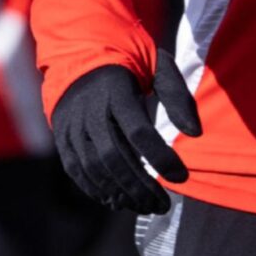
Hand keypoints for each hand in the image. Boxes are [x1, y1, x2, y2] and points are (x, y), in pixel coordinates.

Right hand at [50, 52, 202, 214]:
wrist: (78, 49)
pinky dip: (97, 189)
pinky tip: (118, 201)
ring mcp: (71, 124)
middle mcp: (90, 109)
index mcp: (116, 89)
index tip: (181, 177)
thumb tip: (195, 133)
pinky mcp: (61, 136)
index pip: (139, 131)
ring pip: (94, 168)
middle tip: (163, 205)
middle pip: (114, 157)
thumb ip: (178, 95)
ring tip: (146, 206)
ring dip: (121, 193)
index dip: (160, 157)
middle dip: (140, 186)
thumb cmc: (128, 58)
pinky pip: (76, 170)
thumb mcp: (158, 63)